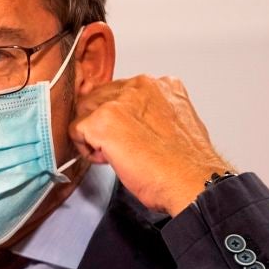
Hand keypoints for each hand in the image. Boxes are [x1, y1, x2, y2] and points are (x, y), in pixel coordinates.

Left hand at [69, 75, 232, 215]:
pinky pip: (76, 130)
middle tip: (121, 148)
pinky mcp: (104, 120)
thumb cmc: (187, 165)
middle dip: (102, 124)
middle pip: (98, 98)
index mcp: (161, 86)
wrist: (192, 182)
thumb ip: (154, 114)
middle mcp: (140, 86)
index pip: (118, 91)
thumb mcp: (176, 125)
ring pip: (85, 112)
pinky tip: (108, 160)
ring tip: (117, 155)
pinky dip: (86, 149)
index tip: (125, 134)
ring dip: (94, 135)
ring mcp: (120, 101)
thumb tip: (135, 122)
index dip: (117, 117)